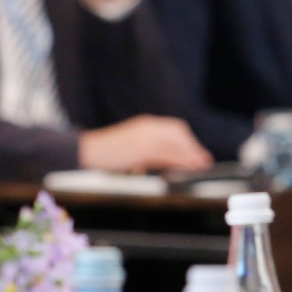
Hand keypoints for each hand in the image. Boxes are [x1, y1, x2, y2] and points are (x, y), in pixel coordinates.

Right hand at [78, 116, 211, 172]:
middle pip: (178, 134)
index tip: (199, 153)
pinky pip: (166, 154)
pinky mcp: (140, 149)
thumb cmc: (108, 153)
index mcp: (146, 124)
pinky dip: (179, 160)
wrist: (88, 151)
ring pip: (174, 144)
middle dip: (193, 147)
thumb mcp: (134, 150)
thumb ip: (153, 154)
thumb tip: (173, 162)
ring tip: (201, 165)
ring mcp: (144, 137)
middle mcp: (147, 127)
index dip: (189, 141)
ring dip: (190, 155)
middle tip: (204, 161)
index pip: (175, 128)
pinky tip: (187, 167)